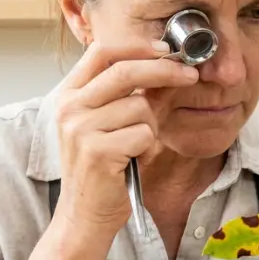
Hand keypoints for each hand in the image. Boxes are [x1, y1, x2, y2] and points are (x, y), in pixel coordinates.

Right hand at [54, 38, 198, 236]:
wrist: (84, 214)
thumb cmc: (100, 168)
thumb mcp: (106, 123)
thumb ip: (127, 93)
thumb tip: (167, 64)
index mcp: (68, 94)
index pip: (102, 51)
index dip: (138, 46)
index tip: (166, 49)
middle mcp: (69, 108)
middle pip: (125, 70)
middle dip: (164, 70)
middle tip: (190, 75)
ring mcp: (80, 129)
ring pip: (140, 106)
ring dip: (151, 125)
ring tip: (135, 145)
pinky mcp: (97, 152)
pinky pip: (144, 134)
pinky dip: (147, 146)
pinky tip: (132, 160)